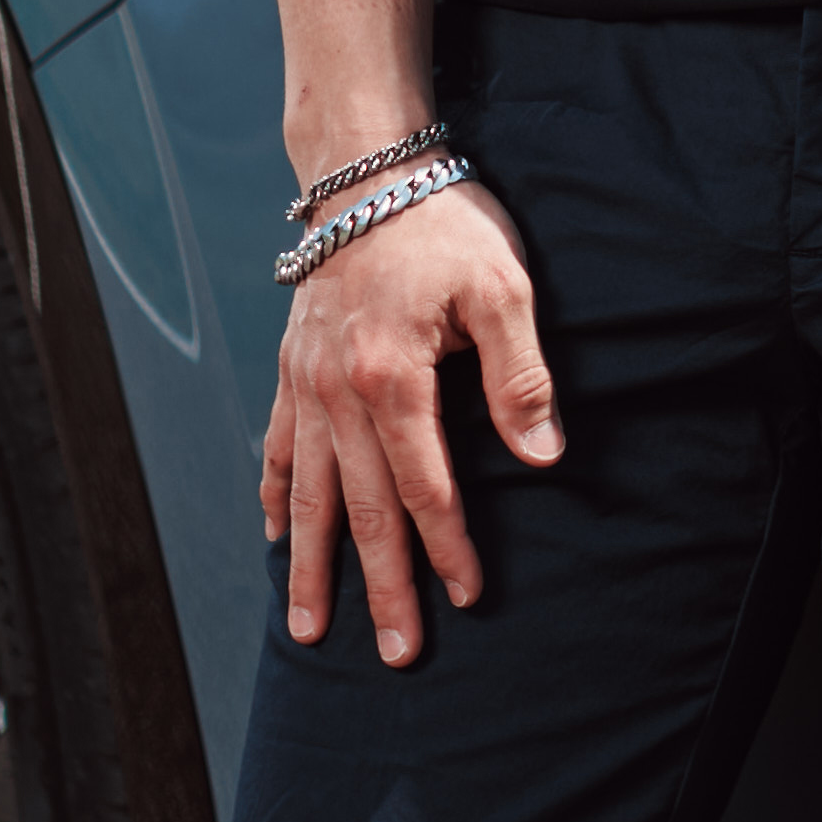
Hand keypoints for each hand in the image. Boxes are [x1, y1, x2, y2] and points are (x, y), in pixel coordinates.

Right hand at [263, 183, 555, 664]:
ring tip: (309, 629)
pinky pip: (280, 449)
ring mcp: (306, 385)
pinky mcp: (292, 369)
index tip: (468, 596)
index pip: (426, 486)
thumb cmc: (442, 223)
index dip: (448, 547)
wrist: (366, 170)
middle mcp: (338, 394)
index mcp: (393, 378)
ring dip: (314, 566)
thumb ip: (520, 377)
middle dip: (380, 586)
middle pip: (364, 509)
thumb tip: (543, 456)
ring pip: (310, 495)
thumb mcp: (503, 289)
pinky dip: (278, 498)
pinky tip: (278, 538)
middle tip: (394, 651)